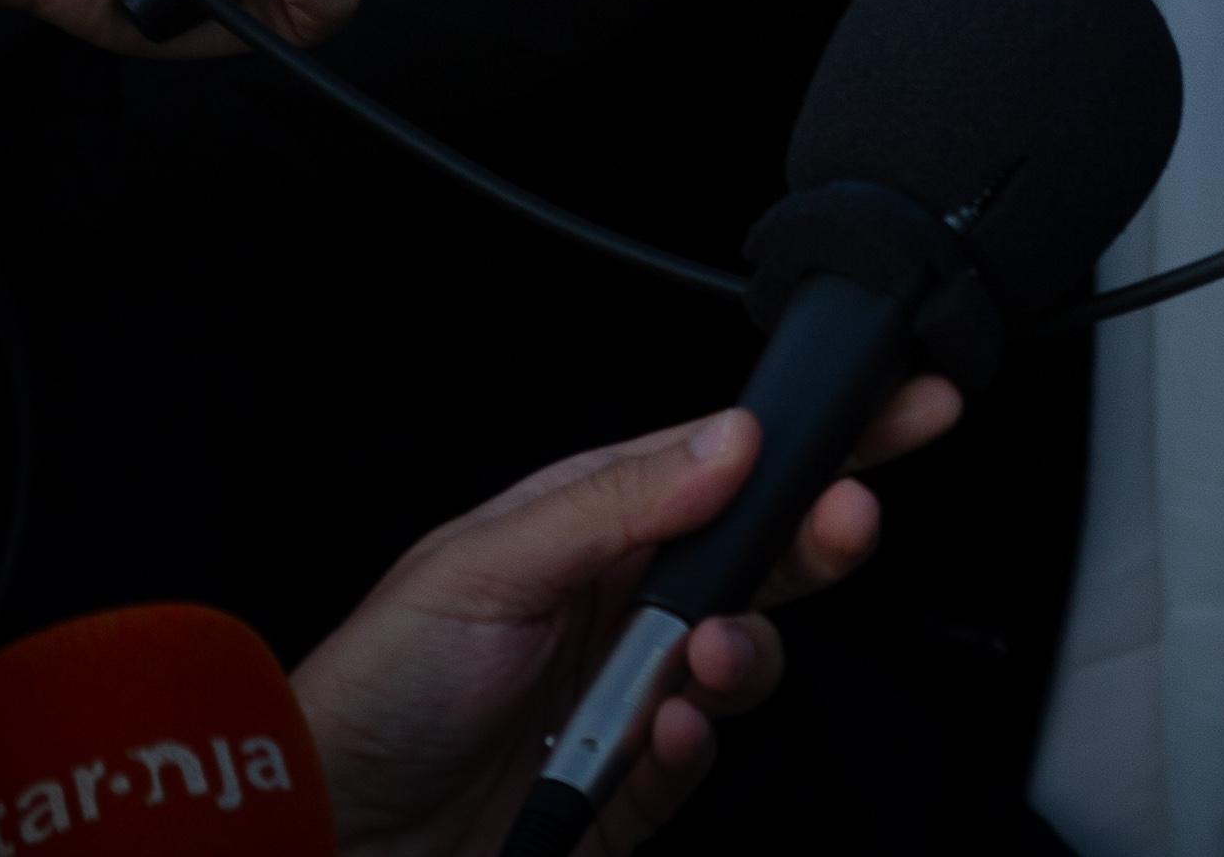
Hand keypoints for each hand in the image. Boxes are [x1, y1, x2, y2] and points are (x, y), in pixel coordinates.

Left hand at [294, 381, 950, 856]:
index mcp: (588, 525)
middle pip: (760, 556)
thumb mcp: (483, 565)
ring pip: (745, 657)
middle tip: (850, 520)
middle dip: (820, 535)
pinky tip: (665, 733)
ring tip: (707, 659)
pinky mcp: (630, 783)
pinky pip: (700, 756)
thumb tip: (728, 440)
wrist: (325, 832)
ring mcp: (630, 694)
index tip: (897, 409)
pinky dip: (696, 744)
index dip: (815, 438)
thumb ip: (614, 500)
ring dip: (745, 653)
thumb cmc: (373, 688)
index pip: (724, 463)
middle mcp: (620, 604)